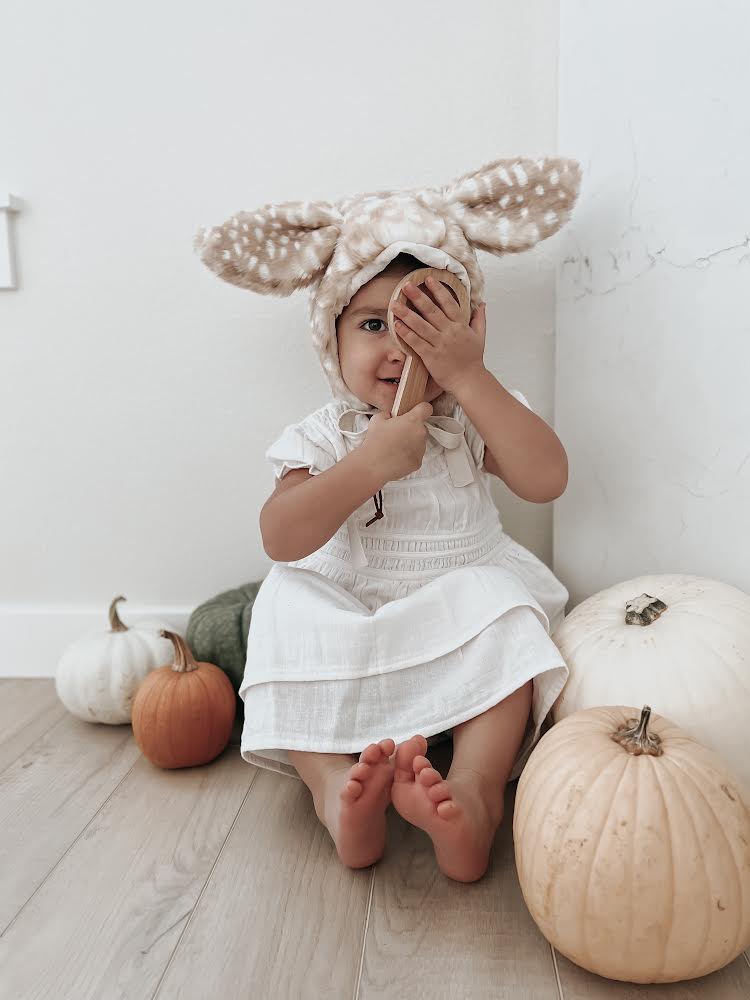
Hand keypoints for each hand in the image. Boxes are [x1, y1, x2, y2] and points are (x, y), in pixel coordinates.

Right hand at [361, 401, 432, 481]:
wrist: (372, 465)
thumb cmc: (375, 441)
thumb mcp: (377, 419)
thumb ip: (388, 414)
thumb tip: (390, 415)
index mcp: (413, 420)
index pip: (426, 408)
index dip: (421, 409)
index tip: (415, 412)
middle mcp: (421, 434)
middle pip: (422, 427)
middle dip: (412, 429)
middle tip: (397, 434)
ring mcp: (421, 449)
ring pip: (419, 442)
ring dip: (411, 443)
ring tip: (395, 448)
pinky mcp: (418, 462)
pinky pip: (416, 456)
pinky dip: (409, 456)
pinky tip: (396, 457)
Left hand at [391, 276, 486, 392]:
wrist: (469, 381)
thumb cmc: (473, 360)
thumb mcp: (480, 336)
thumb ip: (479, 318)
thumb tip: (482, 304)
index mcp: (460, 326)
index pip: (448, 303)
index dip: (438, 290)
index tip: (428, 279)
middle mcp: (450, 332)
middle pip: (432, 311)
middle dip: (418, 297)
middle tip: (406, 285)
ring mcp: (440, 344)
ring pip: (421, 325)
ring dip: (406, 313)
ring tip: (394, 304)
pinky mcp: (431, 356)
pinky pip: (417, 342)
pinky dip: (406, 333)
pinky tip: (396, 325)